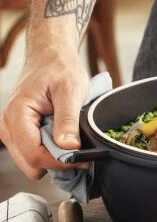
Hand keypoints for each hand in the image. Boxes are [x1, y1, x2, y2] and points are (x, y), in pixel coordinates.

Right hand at [0, 50, 89, 178]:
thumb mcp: (70, 91)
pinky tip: (63, 136)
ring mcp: (12, 132)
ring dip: (54, 156)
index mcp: (17, 115)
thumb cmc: (60, 69)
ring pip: (32, 162)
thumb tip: (69, 147)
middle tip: (80, 147)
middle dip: (57, 161)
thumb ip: (67, 120)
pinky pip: (34, 154)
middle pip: (31, 164)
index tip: (84, 158)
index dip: (60, 161)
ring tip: (70, 137)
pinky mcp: (20, 133)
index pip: (34, 155)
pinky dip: (51, 151)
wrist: (51, 57)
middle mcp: (8, 127)